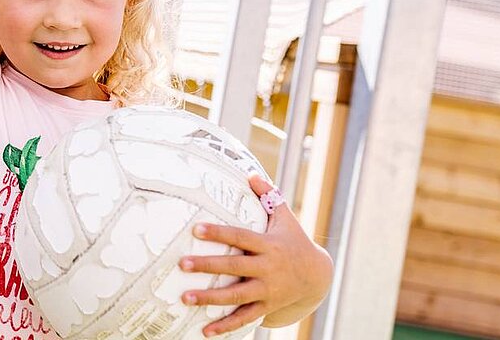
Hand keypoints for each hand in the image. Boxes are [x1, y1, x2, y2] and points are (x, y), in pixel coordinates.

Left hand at [179, 175, 333, 335]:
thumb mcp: (285, 218)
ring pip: (236, 296)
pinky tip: (204, 331)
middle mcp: (268, 269)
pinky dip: (225, 326)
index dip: (219, 232)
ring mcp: (267, 290)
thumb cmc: (294, 241)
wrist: (317, 276)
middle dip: (208, 265)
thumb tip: (251, 174)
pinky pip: (244, 318)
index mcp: (268, 245)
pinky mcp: (266, 307)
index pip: (240, 237)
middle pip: (234, 267)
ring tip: (185, 297)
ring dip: (210, 299)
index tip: (196, 229)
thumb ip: (269, 196)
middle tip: (182, 264)